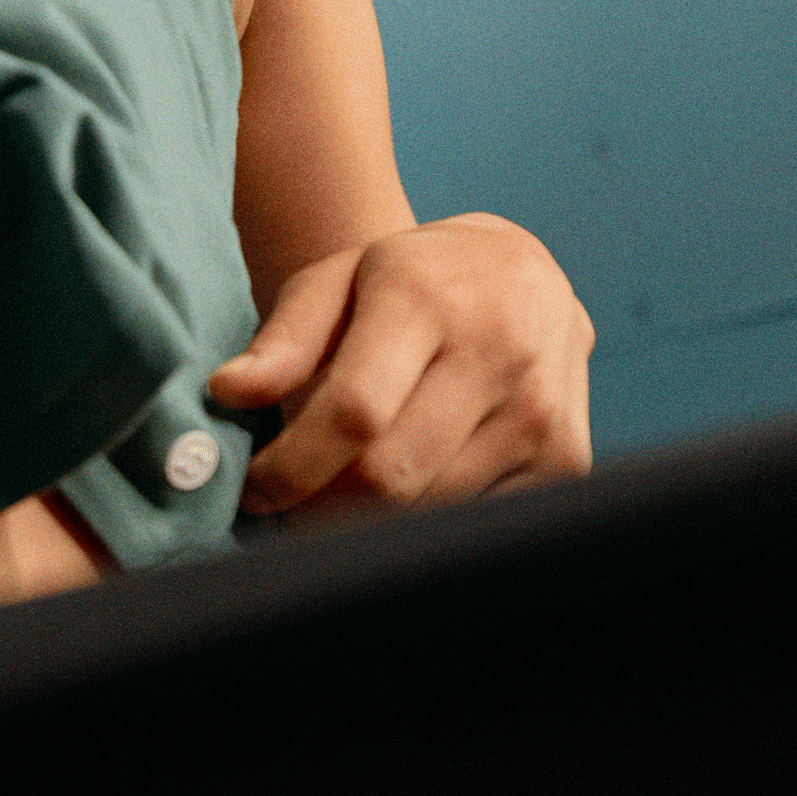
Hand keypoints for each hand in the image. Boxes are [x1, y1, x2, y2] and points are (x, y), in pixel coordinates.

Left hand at [205, 213, 593, 524]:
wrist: (522, 274)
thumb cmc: (409, 281)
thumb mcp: (334, 281)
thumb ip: (281, 339)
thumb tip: (228, 392)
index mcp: (427, 300)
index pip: (353, 413)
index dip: (293, 468)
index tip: (255, 492)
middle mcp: (497, 354)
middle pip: (392, 476)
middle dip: (323, 511)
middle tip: (289, 513)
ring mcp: (541, 411)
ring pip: (432, 510)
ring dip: (373, 521)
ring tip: (344, 494)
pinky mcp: (568, 458)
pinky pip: (477, 519)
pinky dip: (430, 520)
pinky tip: (412, 488)